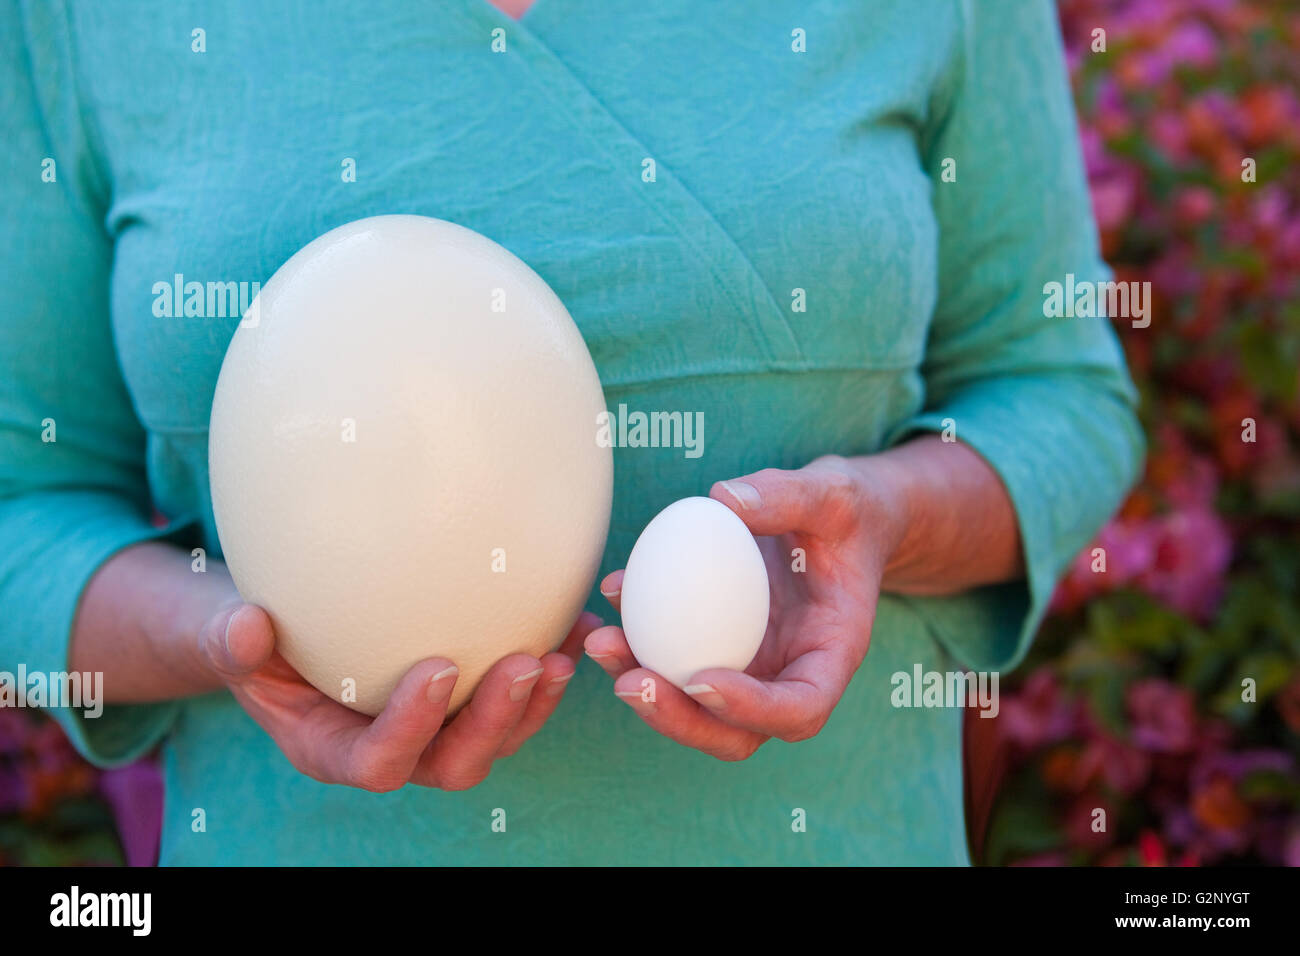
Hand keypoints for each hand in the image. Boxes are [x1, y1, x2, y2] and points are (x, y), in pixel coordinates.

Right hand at [195, 600, 601, 791]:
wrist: (276, 623)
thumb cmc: (247, 631)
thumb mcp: (221, 633)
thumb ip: (228, 639)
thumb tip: (246, 626)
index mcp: (335, 749)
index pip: (381, 761)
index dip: (413, 726)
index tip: (440, 668)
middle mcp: (395, 748)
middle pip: (456, 761)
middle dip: (496, 721)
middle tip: (528, 661)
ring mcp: (436, 725)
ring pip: (499, 736)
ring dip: (537, 700)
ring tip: (567, 647)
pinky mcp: (466, 695)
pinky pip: (515, 693)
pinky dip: (548, 661)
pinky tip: (577, 618)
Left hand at [585, 455, 904, 760]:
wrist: (835, 523)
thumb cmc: (844, 509)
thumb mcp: (832, 492)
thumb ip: (787, 495)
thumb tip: (724, 500)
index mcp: (831, 655)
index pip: (801, 709)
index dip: (751, 709)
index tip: (703, 679)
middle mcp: (789, 676)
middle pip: (736, 734)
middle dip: (680, 720)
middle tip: (631, 682)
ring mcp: (750, 669)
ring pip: (693, 707)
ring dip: (643, 686)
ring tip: (601, 641)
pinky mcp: (716, 648)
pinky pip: (672, 659)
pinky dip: (636, 640)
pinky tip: (609, 595)